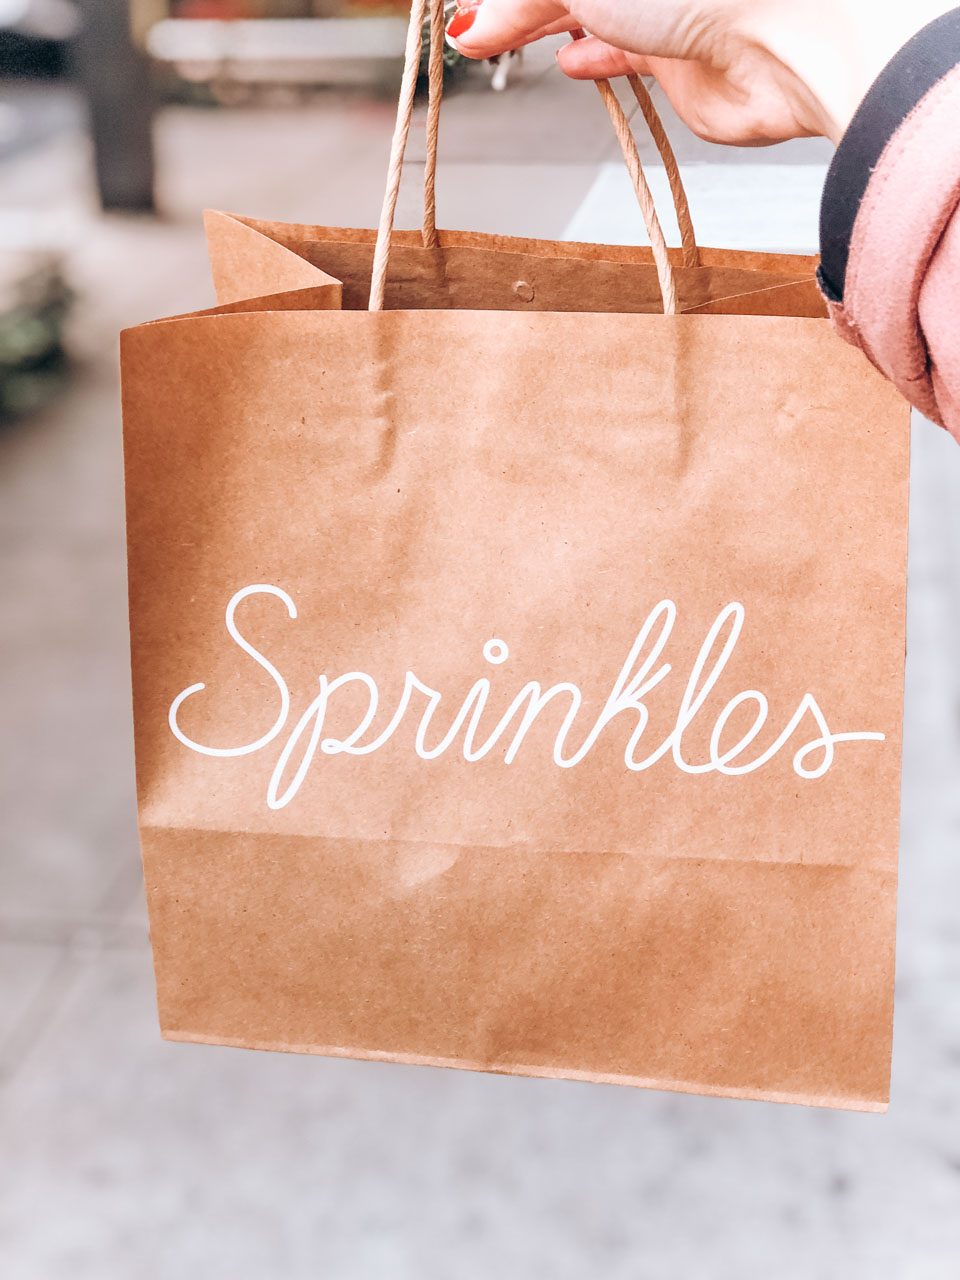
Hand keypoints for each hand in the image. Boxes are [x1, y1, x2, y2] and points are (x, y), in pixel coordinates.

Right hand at [447, 0, 958, 144]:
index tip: (468, 7)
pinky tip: (568, 61)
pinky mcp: (682, 58)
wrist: (788, 40)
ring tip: (500, 40)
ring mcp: (668, 4)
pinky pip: (622, 53)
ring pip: (589, 12)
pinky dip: (590, 57)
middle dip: (516, 2)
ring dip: (543, 26)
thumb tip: (473, 19)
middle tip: (469, 25)